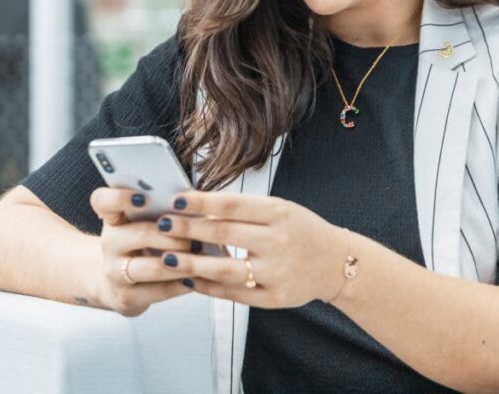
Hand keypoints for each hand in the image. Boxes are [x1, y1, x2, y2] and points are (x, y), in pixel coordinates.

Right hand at [89, 186, 194, 316]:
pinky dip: (181, 285)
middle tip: (196, 236)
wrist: (117, 282)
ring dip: (182, 263)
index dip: (120, 197)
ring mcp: (114, 272)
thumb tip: (193, 199)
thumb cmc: (142, 243)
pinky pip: (159, 291)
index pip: (102, 201)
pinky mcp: (126, 297)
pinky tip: (195, 279)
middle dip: (174, 235)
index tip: (144, 198)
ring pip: (152, 267)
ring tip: (200, 258)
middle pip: (140, 234)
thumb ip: (162, 208)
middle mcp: (109, 243)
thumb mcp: (144, 222)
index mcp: (112, 217)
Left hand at [154, 191, 349, 307]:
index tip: (175, 199)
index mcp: (279, 214)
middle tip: (161, 225)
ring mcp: (276, 273)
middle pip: (224, 235)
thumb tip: (198, 206)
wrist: (338, 263)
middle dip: (188, 230)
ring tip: (167, 258)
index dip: (201, 202)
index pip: (233, 205)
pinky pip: (234, 294)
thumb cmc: (302, 230)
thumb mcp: (280, 209)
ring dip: (192, 264)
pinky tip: (189, 280)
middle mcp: (278, 242)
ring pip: (225, 269)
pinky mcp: (274, 298)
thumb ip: (244, 210)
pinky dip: (209, 287)